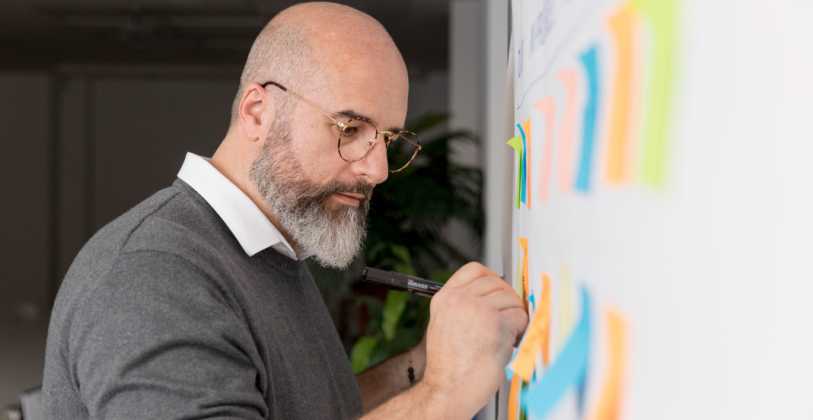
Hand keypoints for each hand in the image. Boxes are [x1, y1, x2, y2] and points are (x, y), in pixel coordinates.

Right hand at [421, 262, 527, 417]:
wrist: (448, 389)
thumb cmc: (449, 366)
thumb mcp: (444, 324)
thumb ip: (462, 305)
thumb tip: (491, 296)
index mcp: (445, 298)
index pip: (474, 270)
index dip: (492, 277)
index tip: (498, 288)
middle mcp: (459, 299)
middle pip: (497, 282)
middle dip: (507, 299)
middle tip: (507, 318)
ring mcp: (478, 309)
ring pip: (511, 298)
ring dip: (514, 316)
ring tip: (504, 335)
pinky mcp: (496, 323)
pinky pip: (520, 316)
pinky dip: (520, 328)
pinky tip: (509, 341)